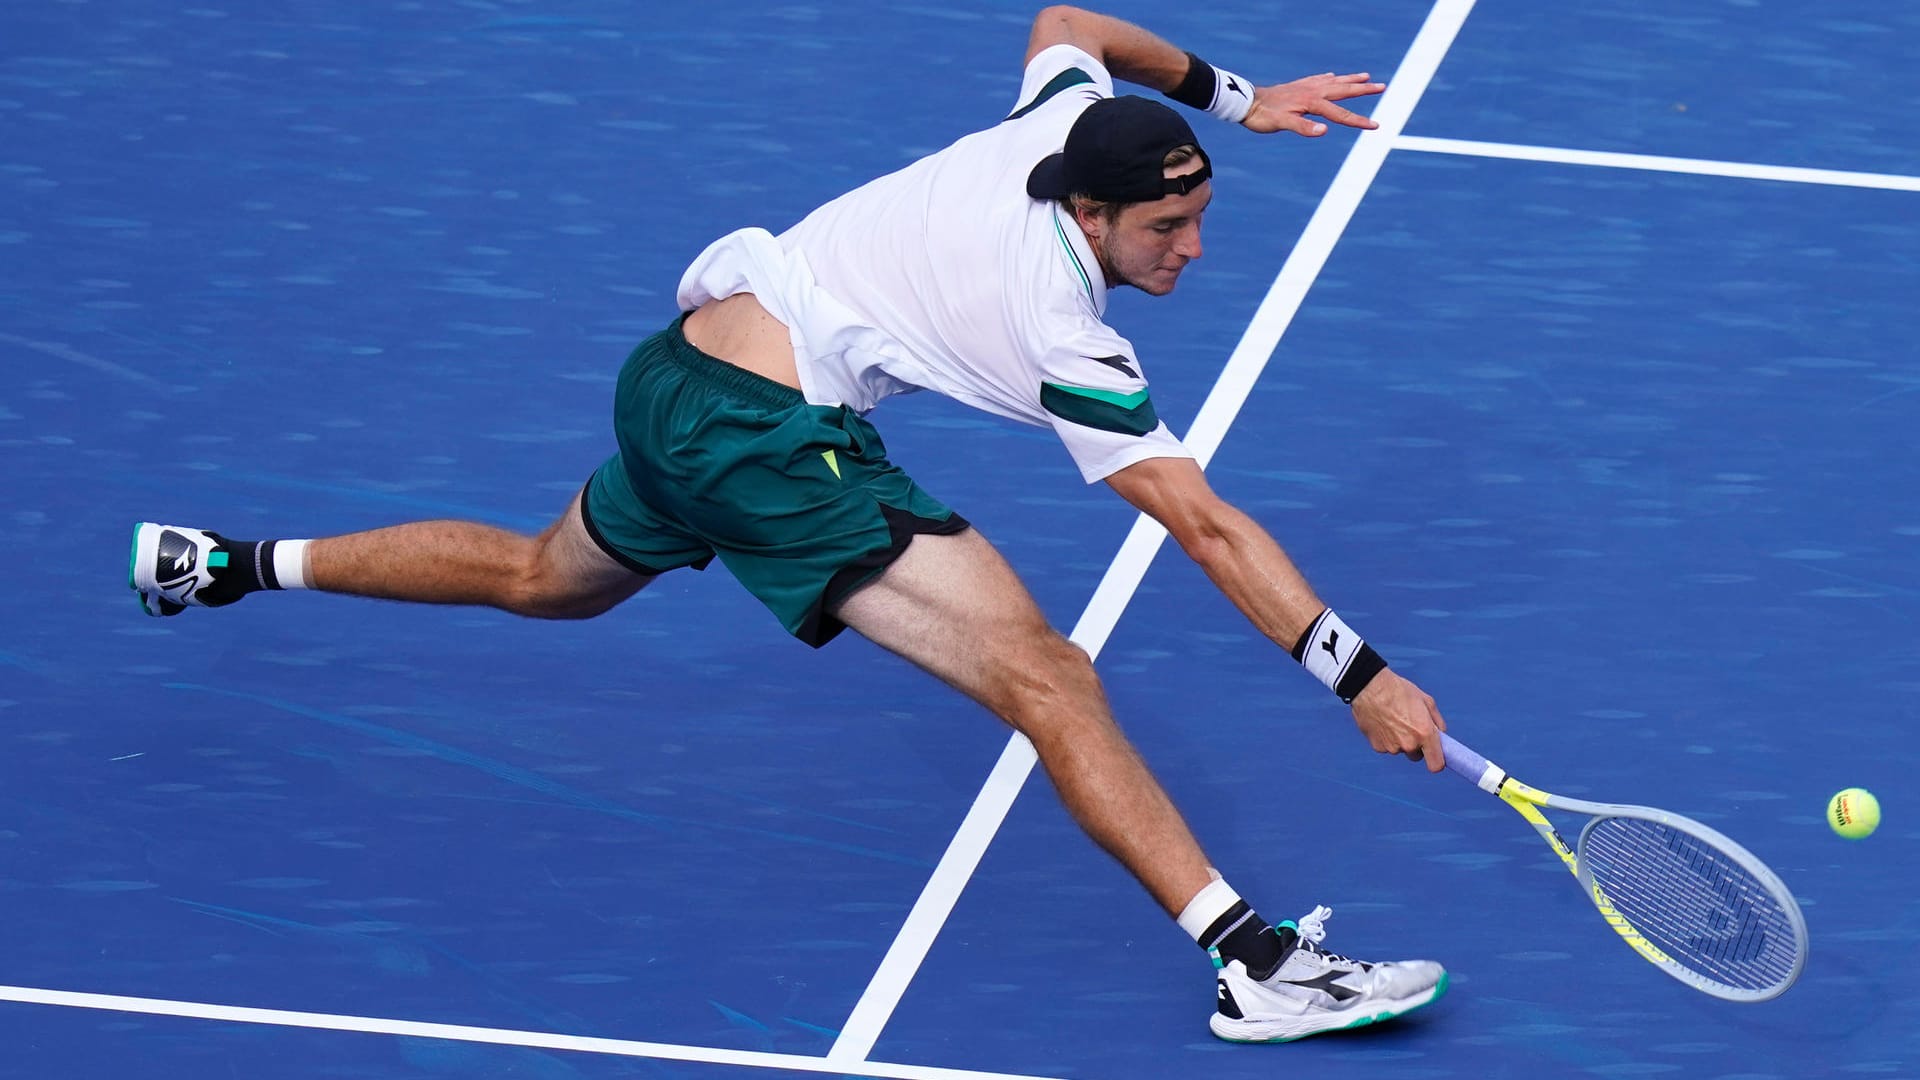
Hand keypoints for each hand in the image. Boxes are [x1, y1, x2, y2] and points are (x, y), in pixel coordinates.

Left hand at [1242, 72, 1384, 136]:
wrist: (1246, 102)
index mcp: (1312, 102)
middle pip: (1343, 90)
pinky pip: (1319, 79)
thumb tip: (1324, 130)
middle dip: (1363, 89)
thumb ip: (1303, 127)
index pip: (1341, 113)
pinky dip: (1330, 78)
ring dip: (1351, 80)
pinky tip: (1332, 76)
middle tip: (1383, 86)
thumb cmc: (1263, 116)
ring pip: (1334, 82)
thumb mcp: (1282, 124)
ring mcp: (1305, 86)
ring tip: (1366, 76)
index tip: (1376, 125)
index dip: (1358, 120)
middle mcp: (1312, 91)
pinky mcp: (1297, 86)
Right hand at [1349, 669, 1447, 771]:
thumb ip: (1437, 721)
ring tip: (1393, 720)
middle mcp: (1409, 744)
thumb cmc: (1399, 690)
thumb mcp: (1426, 700)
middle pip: (1416, 756)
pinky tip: (1382, 722)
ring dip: (1399, 740)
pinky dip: (1385, 738)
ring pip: (1400, 750)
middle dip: (1416, 746)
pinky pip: (1386, 747)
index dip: (1437, 762)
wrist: (1370, 686)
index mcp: (1424, 733)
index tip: (1435, 756)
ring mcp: (1392, 747)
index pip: (1436, 765)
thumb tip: (1441, 734)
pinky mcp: (1377, 746)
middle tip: (1409, 727)